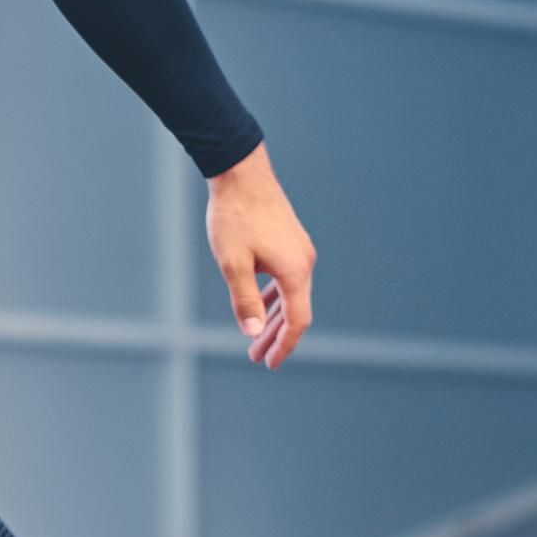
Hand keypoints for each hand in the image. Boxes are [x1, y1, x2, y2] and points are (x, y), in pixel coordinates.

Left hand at [206, 144, 315, 370]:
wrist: (241, 173)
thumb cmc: (234, 217)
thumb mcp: (232, 263)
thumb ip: (245, 300)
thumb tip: (254, 333)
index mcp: (295, 271)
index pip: (297, 320)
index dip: (284, 345)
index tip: (269, 363)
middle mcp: (304, 262)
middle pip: (295, 310)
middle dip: (276, 336)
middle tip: (255, 357)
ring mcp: (299, 250)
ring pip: (291, 295)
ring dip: (274, 317)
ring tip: (255, 337)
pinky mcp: (291, 242)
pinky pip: (287, 279)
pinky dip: (275, 297)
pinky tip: (261, 305)